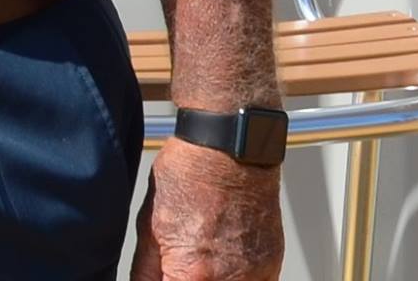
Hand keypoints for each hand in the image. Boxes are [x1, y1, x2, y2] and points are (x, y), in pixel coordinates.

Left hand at [130, 138, 282, 279]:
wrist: (228, 149)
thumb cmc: (188, 177)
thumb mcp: (149, 225)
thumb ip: (146, 272)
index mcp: (193, 276)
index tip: (163, 275)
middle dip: (184, 279)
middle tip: (178, 265)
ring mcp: (256, 278)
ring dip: (210, 280)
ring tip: (200, 258)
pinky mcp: (271, 267)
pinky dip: (236, 280)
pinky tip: (222, 261)